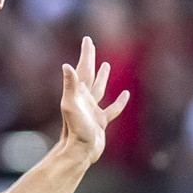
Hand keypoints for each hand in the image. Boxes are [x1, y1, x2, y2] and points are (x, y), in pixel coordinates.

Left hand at [56, 35, 130, 164]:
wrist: (79, 152)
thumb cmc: (75, 130)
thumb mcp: (71, 105)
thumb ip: (70, 86)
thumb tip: (66, 65)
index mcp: (77, 93)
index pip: (82, 69)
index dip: (86, 54)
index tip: (88, 40)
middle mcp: (84, 99)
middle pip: (88, 74)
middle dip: (90, 59)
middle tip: (90, 44)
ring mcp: (92, 110)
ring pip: (99, 89)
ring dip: (102, 77)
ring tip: (105, 65)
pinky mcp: (100, 122)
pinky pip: (112, 109)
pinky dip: (119, 102)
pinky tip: (125, 95)